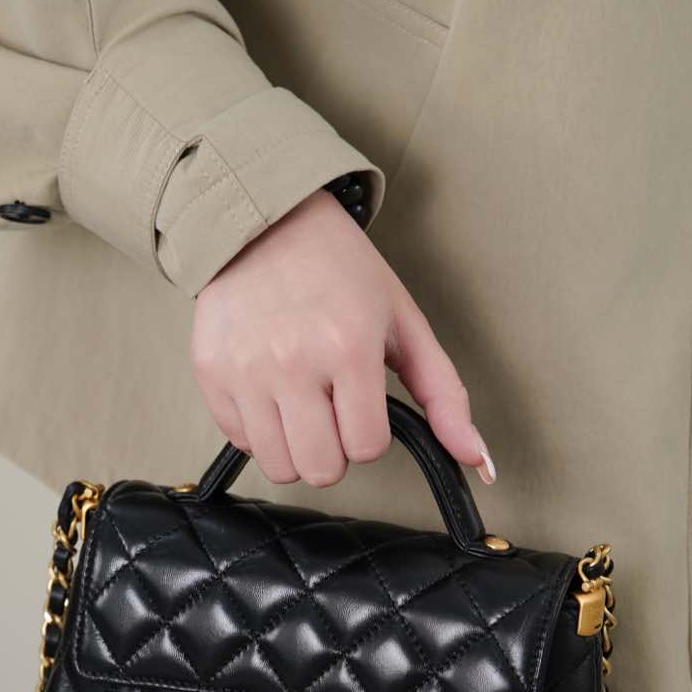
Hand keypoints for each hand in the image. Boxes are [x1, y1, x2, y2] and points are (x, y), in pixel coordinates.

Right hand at [190, 189, 494, 488]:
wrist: (267, 221)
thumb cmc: (342, 271)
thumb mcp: (404, 323)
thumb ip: (445, 397)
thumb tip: (480, 464)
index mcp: (349, 347)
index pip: (366, 448)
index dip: (370, 434)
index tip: (363, 401)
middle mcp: (293, 362)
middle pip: (320, 470)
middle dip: (334, 450)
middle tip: (332, 408)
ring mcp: (246, 370)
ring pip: (278, 466)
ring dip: (297, 447)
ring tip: (301, 404)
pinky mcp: (210, 373)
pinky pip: (240, 441)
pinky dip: (259, 429)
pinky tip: (269, 390)